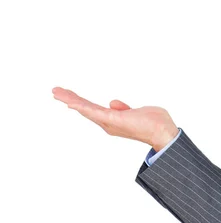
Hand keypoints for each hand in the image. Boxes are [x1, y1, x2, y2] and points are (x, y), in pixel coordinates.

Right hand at [52, 86, 178, 151]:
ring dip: (71, 100)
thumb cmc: (153, 123)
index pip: (92, 108)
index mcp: (112, 120)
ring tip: (57, 93)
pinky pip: (95, 112)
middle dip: (69, 99)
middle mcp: (108, 123)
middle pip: (85, 109)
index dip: (79, 102)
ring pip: (86, 109)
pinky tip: (71, 103)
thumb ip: (123, 109)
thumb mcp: (136, 111)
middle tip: (55, 91)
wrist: (163, 131)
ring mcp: (110, 122)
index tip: (67, 95)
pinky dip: (83, 107)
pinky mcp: (114, 120)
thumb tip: (112, 102)